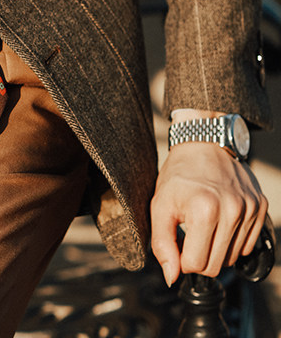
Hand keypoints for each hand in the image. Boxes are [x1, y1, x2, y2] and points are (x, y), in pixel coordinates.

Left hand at [151, 135, 267, 285]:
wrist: (204, 142)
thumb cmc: (179, 174)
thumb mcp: (159, 205)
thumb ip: (162, 244)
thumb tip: (172, 277)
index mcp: (204, 210)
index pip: (196, 264)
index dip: (182, 258)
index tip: (177, 241)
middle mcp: (232, 210)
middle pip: (216, 265)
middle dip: (199, 256)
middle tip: (189, 233)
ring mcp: (250, 208)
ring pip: (233, 257)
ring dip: (216, 248)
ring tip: (204, 223)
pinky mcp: (260, 206)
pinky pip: (247, 244)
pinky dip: (232, 239)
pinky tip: (220, 220)